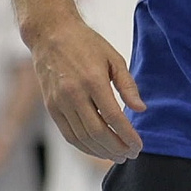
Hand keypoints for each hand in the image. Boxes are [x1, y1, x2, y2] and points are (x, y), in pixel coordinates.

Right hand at [28, 14, 144, 162]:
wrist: (50, 34)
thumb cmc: (85, 43)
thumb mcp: (113, 58)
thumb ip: (128, 85)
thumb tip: (141, 109)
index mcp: (92, 80)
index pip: (113, 117)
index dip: (127, 135)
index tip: (139, 145)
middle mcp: (73, 94)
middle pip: (97, 132)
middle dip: (117, 148)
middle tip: (131, 155)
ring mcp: (59, 102)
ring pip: (82, 137)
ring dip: (101, 151)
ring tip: (117, 156)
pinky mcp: (51, 107)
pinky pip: (68, 134)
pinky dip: (84, 146)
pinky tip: (97, 150)